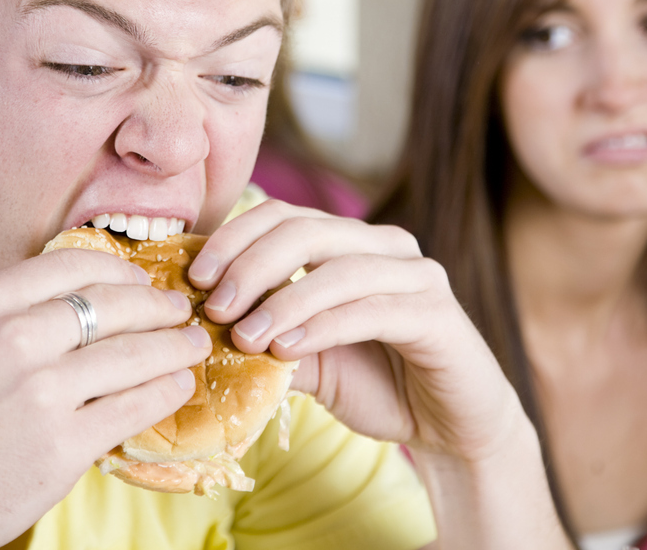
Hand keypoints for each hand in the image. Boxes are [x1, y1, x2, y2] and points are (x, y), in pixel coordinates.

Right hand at [0, 247, 211, 549]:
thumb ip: (4, 320)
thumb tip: (73, 307)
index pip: (77, 265)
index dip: (122, 270)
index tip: (142, 278)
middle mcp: (14, 337)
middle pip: (116, 304)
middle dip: (158, 304)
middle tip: (179, 309)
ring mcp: (42, 392)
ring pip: (137, 353)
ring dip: (175, 345)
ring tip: (193, 344)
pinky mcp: (63, 446)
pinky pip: (136, 406)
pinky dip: (167, 391)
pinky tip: (178, 386)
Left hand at [188, 198, 521, 463]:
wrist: (452, 429)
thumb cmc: (380, 385)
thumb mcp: (307, 359)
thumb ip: (265, 336)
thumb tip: (196, 328)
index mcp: (351, 242)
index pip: (282, 216)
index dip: (233, 239)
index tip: (194, 279)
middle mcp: (385, 245)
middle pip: (304, 230)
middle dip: (250, 265)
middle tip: (212, 306)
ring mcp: (417, 274)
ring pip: (337, 268)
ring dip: (282, 301)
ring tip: (243, 336)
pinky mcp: (438, 313)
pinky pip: (371, 309)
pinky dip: (322, 325)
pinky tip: (286, 350)